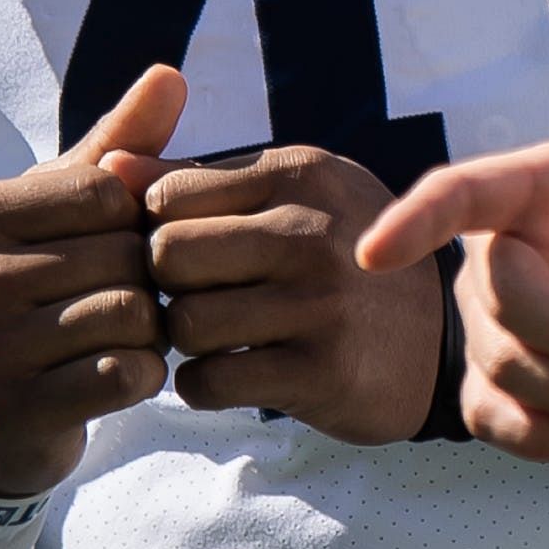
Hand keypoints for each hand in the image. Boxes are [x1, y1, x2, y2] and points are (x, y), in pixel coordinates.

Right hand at [0, 67, 181, 496]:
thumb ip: (112, 146)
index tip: (117, 243)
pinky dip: (143, 372)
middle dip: (145, 276)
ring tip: (125, 332)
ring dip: (149, 325)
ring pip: (132, 313)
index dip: (132, 219)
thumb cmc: (18, 289)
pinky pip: (126, 373)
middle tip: (128, 296)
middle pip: (125, 256)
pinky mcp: (16, 416)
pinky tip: (121, 372)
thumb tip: (170, 74)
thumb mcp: (46, 212)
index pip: (104, 192)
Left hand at [131, 144, 437, 445]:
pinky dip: (206, 383)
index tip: (189, 253)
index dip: (157, 231)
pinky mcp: (320, 371)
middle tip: (199, 296)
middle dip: (167, 285)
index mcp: (303, 173)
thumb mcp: (295, 194)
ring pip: (183, 323)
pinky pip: (207, 382)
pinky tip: (236, 370)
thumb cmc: (346, 255)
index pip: (165, 197)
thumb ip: (199, 179)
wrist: (440, 336)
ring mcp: (320, 302)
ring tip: (221, 334)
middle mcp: (314, 230)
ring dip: (187, 339)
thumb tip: (108, 165)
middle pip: (166, 257)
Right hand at [358, 138, 548, 462]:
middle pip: (506, 308)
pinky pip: (493, 419)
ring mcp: (493, 318)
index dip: (418, 221)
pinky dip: (546, 439)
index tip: (376, 254)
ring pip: (504, 372)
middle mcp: (502, 251)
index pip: (463, 194)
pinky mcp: (505, 377)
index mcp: (542, 187)